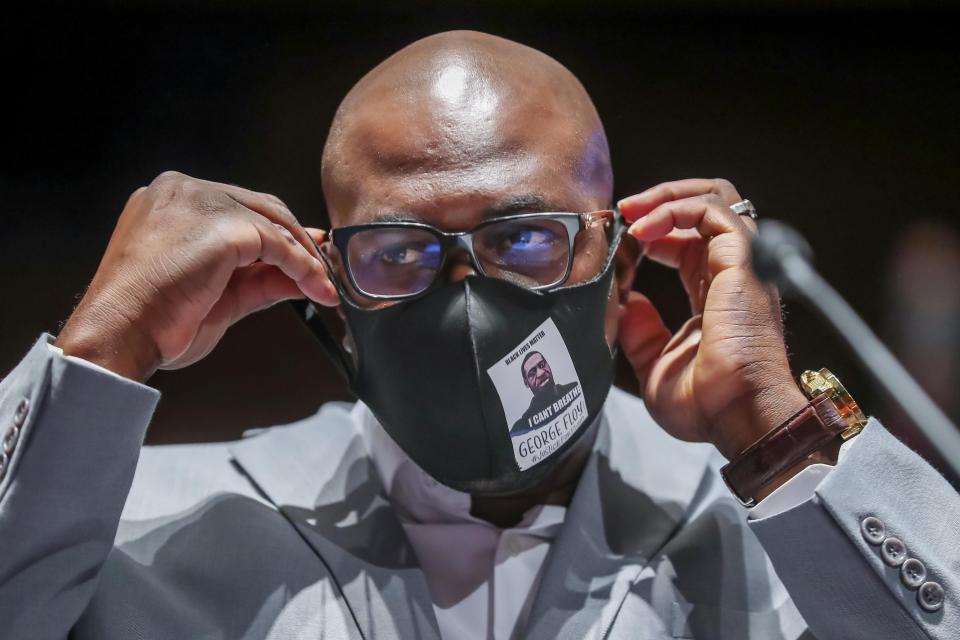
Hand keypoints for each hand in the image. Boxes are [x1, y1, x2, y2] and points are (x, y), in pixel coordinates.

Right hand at [56, 171, 337, 381]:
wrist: (121, 336)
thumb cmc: (155, 322)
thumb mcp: (216, 293)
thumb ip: (258, 278)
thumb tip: (300, 275)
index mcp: (172, 199)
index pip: (239, 207)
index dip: (277, 233)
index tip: (307, 256)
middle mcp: (183, 190)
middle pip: (260, 207)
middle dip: (298, 241)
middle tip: (324, 270)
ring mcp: (201, 202)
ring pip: (273, 222)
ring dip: (305, 258)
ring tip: (323, 287)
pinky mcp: (223, 225)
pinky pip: (278, 244)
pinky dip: (303, 267)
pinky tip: (316, 288)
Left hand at [617, 179, 807, 460]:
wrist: (737, 416)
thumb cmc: (706, 404)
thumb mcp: (654, 363)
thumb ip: (640, 330)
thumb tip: (625, 303)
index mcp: (715, 296)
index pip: (689, 242)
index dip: (655, 231)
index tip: (622, 238)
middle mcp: (731, 275)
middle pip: (706, 208)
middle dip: (661, 200)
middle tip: (624, 209)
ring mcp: (741, 265)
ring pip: (714, 197)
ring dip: (666, 197)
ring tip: (631, 210)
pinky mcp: (742, 261)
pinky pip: (712, 211)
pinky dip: (674, 209)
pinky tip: (644, 230)